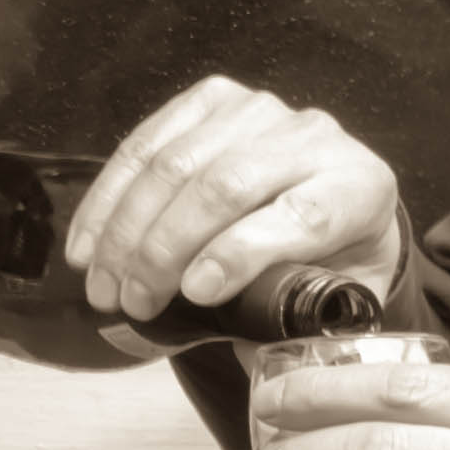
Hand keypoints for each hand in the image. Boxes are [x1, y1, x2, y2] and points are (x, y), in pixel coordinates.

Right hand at [60, 78, 406, 333]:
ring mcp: (259, 111)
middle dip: (165, 250)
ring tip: (102, 287)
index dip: (240, 254)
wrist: (327, 208)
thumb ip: (305, 323)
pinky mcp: (212, 99)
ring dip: (125, 231)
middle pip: (225, 186)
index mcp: (360, 189)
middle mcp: (316, 137)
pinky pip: (146, 143)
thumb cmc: (330, 263)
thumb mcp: (336, 302)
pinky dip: (108, 198)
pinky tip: (88, 245)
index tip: (192, 294)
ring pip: (176, 164)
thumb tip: (253, 351)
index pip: (300, 216)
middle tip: (131, 302)